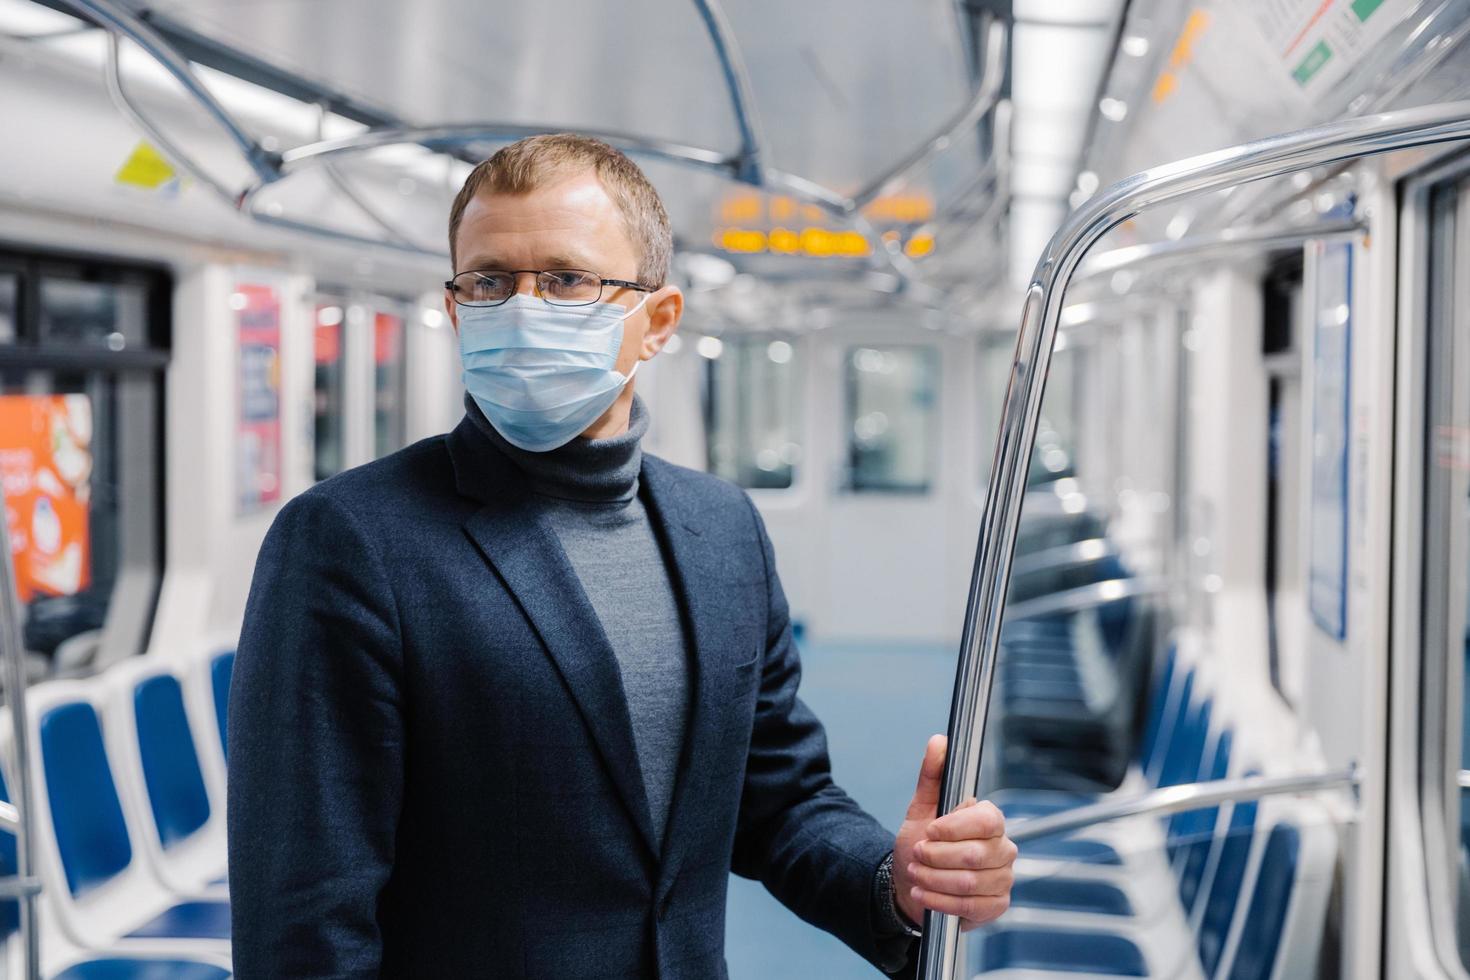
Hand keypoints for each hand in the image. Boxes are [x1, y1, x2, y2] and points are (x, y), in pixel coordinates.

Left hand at [892, 734, 1015, 931]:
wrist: (915, 882)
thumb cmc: (923, 842)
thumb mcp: (922, 807)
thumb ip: (932, 775)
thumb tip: (939, 741)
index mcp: (990, 820)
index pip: (985, 820)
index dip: (953, 828)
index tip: (929, 831)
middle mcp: (1003, 848)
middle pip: (974, 855)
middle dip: (936, 857)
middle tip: (917, 855)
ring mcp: (1003, 878)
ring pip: (970, 883)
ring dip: (934, 879)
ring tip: (916, 874)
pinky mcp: (997, 905)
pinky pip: (971, 907)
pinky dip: (941, 902)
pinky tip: (923, 894)